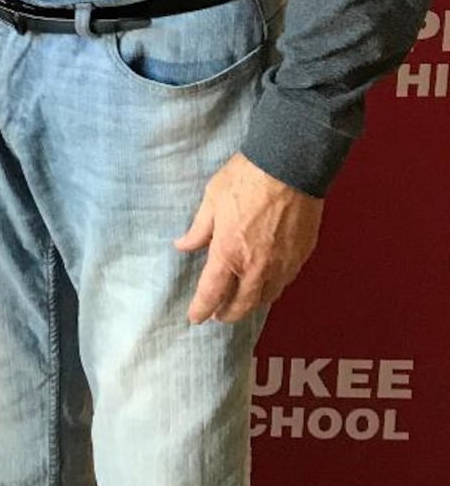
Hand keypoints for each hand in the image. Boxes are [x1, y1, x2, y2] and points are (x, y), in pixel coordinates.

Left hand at [175, 151, 322, 324]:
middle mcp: (256, 267)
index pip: (212, 293)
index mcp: (229, 253)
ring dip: (252, 302)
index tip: (195, 318)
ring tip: (242, 299)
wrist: (289, 167)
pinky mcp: (301, 256)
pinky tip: (267, 280)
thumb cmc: (245, 179)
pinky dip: (272, 286)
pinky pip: (285, 281)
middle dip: (228, 314)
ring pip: (267, 297)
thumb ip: (199, 229)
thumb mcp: (212, 200)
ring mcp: (282, 264)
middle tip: (218, 315)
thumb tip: (183, 245)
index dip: (202, 309)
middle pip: (242, 305)